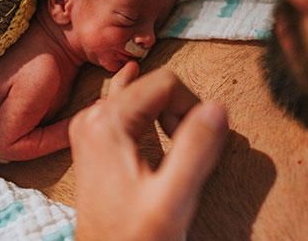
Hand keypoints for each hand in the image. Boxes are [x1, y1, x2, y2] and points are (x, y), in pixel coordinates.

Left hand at [69, 62, 227, 239]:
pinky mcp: (95, 140)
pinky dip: (147, 110)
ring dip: (164, 110)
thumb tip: (217, 108)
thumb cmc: (133, 237)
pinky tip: (153, 111)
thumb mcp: (172, 199)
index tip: (197, 138)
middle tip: (187, 144)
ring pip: (140, 94)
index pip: (165, 82)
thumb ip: (196, 150)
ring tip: (175, 136)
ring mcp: (91, 127)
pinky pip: (124, 107)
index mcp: (108, 124)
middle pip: (152, 85)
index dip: (191, 104)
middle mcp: (93, 118)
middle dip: (179, 108)